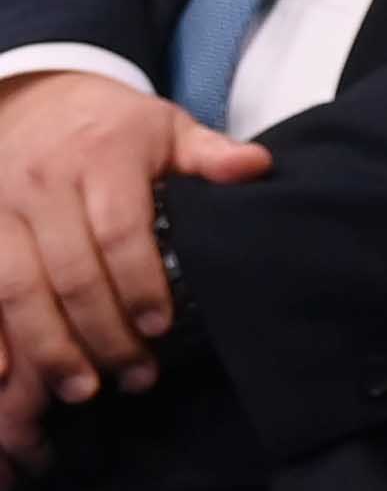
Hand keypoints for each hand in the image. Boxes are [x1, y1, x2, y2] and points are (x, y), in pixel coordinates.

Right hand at [0, 70, 269, 451]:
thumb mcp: (167, 128)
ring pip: (18, 289)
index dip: (139, 285)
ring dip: (49, 347)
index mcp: (101, 156)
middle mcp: (43, 184)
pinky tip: (4, 376)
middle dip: (104, 333)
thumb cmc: (115, 127)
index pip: (119, 231)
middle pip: (71, 272)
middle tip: (137, 376)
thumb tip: (258, 167)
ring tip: (84, 390)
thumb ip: (211, 154)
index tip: (161, 327)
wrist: (35, 100)